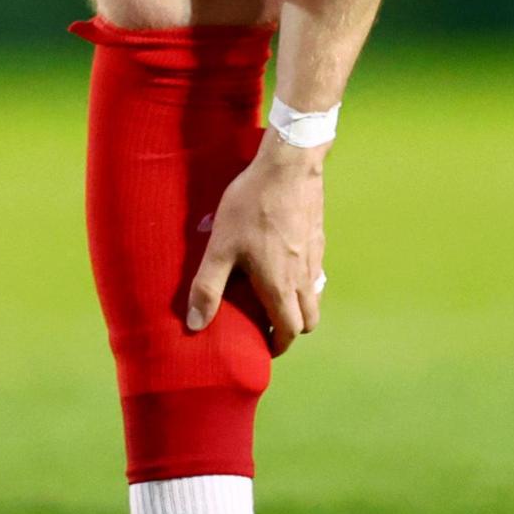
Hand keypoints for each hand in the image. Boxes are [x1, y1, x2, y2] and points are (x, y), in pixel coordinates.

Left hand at [188, 137, 327, 352]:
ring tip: (275, 296)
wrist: (289, 166)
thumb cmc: (252, 206)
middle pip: (309, 319)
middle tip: (268, 325)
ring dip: (299, 305)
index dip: (277, 345)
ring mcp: (315, 256)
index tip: (263, 347)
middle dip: (291, 329)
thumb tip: (195, 325)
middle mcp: (303, 277)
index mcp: (280, 286)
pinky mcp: (318, 237)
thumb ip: (208, 287)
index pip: (288, 331)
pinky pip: (316, 271)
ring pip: (315, 295)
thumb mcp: (221, 247)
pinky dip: (304, 280)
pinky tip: (284, 261)